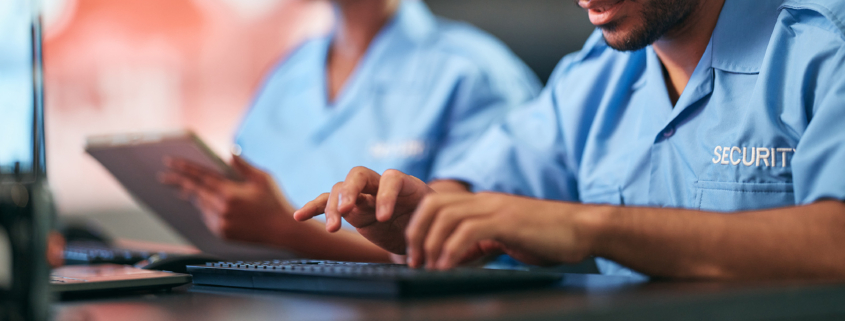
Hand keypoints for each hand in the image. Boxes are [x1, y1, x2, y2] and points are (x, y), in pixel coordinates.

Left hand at [159, 155, 295, 244]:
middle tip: (164, 176)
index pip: (201, 177)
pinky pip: (207, 218)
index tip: (169, 162)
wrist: (282, 230)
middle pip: (194, 192)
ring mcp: (221, 223)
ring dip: (194, 196)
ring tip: (186, 188)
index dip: (184, 168)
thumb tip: (230, 151)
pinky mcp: (222, 233)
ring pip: (200, 205)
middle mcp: (222, 209)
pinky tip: (207, 203)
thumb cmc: (274, 201)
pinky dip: (205, 209)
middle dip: (179, 182)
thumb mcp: (262, 178)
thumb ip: (243, 165)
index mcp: (230, 192)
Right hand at [293, 167, 432, 253]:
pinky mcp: (349, 209)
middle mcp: (380, 185)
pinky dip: (314, 208)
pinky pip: (328, 203)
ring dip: (332, 206)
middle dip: (350, 191)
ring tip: (333, 228)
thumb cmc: (430, 227)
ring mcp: (362, 195)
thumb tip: (416, 249)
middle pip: (359, 175)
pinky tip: (300, 216)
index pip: (391, 178)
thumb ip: (422, 229)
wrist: (421, 230)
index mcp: (406, 185)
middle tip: (346, 211)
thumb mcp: (431, 226)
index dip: (386, 195)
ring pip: (340, 190)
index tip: (384, 218)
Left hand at [406, 192, 598, 269]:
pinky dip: (451, 250)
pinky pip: (468, 231)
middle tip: (414, 261)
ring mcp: (496, 208)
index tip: (414, 254)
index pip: (437, 203)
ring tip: (427, 268)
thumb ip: (483, 244)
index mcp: (483, 203)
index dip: (418, 226)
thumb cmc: (548, 237)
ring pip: (446, 217)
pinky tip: (447, 268)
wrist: (583, 230)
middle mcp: (485, 200)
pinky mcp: (507, 222)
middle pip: (433, 205)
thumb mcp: (507, 238)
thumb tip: (458, 259)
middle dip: (416, 233)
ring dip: (430, 244)